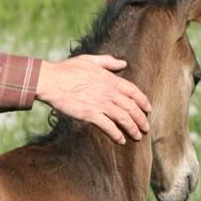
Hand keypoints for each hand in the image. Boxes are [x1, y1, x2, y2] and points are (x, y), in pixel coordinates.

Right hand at [35, 55, 150, 143]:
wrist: (51, 81)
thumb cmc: (67, 69)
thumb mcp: (90, 60)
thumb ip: (108, 62)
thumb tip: (123, 63)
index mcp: (109, 79)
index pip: (133, 91)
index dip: (143, 101)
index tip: (148, 108)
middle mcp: (108, 92)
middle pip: (131, 107)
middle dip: (141, 119)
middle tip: (146, 127)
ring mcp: (100, 104)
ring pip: (124, 118)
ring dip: (133, 128)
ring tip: (138, 136)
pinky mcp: (90, 114)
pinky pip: (108, 127)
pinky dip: (116, 134)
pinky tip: (121, 140)